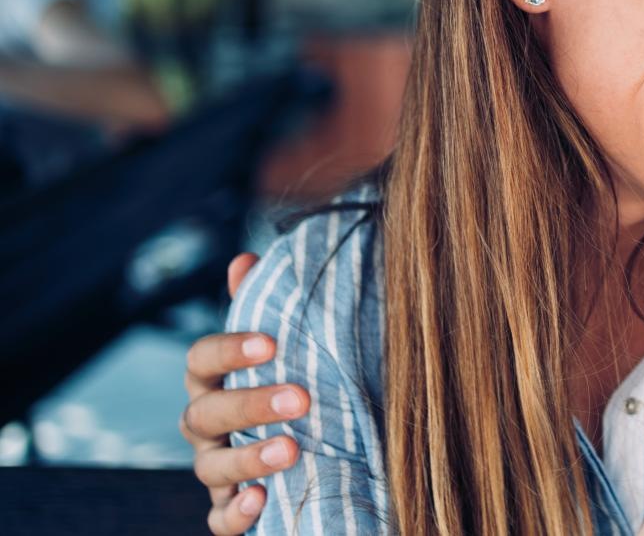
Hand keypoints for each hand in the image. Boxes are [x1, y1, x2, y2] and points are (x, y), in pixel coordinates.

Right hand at [181, 253, 311, 534]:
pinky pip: (219, 518)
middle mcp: (206, 425)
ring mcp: (214, 468)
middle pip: (206, 413)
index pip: (200, 360)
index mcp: (214, 381)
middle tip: (301, 397)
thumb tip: (246, 258)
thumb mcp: (288, 348)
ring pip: (211, 466)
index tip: (270, 342)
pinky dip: (235, 512)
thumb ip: (266, 306)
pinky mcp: (229, 509)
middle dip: (250, 403)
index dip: (229, 349)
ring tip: (292, 449)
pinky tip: (261, 501)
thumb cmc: (294, 384)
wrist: (319, 448)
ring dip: (248, 459)